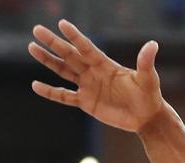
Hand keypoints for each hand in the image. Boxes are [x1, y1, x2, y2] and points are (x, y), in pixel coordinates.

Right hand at [29, 19, 164, 132]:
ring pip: (63, 70)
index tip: (62, 24)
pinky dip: (50, 92)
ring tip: (32, 47)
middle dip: (54, 43)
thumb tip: (152, 44)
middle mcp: (93, 72)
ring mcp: (88, 86)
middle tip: (37, 29)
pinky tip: (35, 85)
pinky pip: (64, 96)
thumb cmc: (149, 95)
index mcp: (105, 64)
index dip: (75, 37)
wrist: (146, 117)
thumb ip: (145, 62)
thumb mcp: (148, 78)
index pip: (87, 48)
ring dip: (48, 60)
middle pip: (69, 55)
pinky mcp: (85, 102)